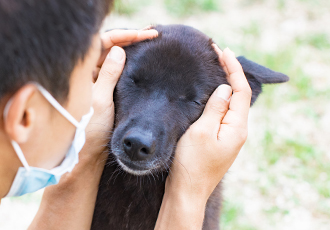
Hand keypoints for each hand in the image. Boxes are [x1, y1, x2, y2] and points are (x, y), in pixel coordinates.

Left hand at [80, 28, 158, 166]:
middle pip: (109, 49)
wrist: (87, 154)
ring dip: (131, 51)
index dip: (124, 36)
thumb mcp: (101, 100)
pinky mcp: (104, 93)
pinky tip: (141, 61)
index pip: (102, 43)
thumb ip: (109, 74)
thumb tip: (119, 50)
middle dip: (130, 41)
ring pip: (115, 60)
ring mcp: (96, 83)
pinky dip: (130, 65)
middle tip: (152, 35)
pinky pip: (117, 72)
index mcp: (82, 72)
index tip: (145, 35)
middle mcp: (87, 74)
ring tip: (149, 44)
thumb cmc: (89, 130)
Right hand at [166, 46, 251, 200]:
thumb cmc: (192, 163)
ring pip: (231, 104)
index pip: (240, 90)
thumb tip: (225, 88)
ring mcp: (229, 135)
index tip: (222, 51)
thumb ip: (215, 108)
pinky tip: (210, 92)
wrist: (187, 190)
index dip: (233, 69)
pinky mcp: (220, 139)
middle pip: (239, 95)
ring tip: (215, 67)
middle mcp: (237, 130)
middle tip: (217, 55)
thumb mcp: (201, 132)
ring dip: (225, 84)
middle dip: (231, 73)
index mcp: (236, 127)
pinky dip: (219, 98)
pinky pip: (223, 113)